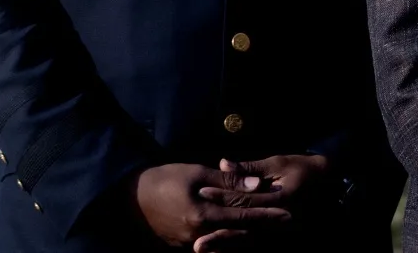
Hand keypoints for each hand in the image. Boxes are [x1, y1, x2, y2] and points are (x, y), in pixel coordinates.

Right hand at [129, 163, 290, 247]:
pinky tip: (242, 232)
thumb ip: (228, 181)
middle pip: (239, 234)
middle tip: (286, 223)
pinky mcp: (182, 244)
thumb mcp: (197, 173)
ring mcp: (188, 243)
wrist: (129, 198)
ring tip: (270, 228)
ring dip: (249, 235)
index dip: (267, 215)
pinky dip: (230, 238)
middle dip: (263, 228)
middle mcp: (197, 235)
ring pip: (227, 243)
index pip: (243, 216)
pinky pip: (213, 244)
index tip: (288, 213)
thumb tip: (256, 185)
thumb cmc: (164, 179)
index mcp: (202, 216)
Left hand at [192, 155, 331, 250]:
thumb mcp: (277, 162)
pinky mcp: (274, 232)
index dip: (221, 195)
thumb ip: (249, 167)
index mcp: (279, 199)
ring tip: (199, 248)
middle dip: (218, 232)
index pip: (244, 199)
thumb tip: (223, 163)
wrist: (326, 184)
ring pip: (247, 239)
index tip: (201, 191)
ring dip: (224, 244)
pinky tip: (218, 249)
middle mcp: (278, 217)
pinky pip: (252, 241)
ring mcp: (277, 228)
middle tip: (193, 234)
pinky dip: (235, 246)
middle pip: (243, 227)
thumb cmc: (301, 168)